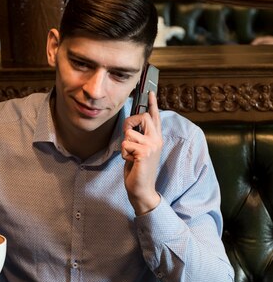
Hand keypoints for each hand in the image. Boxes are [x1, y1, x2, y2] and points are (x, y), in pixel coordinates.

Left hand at [121, 91, 162, 214]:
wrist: (142, 189)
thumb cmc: (138, 170)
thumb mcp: (139, 150)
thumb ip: (139, 137)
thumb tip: (131, 125)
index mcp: (156, 138)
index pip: (155, 117)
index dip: (153, 104)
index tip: (151, 92)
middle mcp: (157, 140)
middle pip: (142, 117)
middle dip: (129, 124)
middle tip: (128, 137)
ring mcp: (152, 145)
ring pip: (129, 133)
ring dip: (125, 146)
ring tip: (131, 156)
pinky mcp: (144, 152)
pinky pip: (126, 144)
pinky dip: (124, 154)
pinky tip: (131, 162)